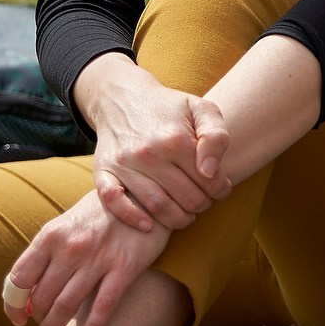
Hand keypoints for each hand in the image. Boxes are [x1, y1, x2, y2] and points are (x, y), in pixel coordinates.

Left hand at [3, 190, 170, 325]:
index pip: (18, 279)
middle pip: (41, 297)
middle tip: (42, 322)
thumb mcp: (67, 222)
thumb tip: (24, 287)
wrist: (144, 193)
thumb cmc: (101, 211)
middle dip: (38, 317)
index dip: (13, 305)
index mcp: (51, 235)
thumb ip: (46, 251)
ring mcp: (98, 259)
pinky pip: (102, 310)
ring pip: (65, 307)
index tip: (18, 318)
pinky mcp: (124, 269)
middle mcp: (71, 248)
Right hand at [79, 55, 231, 231]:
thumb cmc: (170, 108)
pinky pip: (114, 202)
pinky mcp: (103, 172)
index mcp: (176, 139)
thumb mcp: (202, 109)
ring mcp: (124, 164)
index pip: (208, 180)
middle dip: (202, 205)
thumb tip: (209, 171)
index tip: (221, 189)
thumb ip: (216, 136)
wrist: (124, 99)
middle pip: (185, 198)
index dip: (220, 189)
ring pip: (156, 206)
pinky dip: (131, 218)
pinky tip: (148, 226)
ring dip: (176, 219)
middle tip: (204, 203)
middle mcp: (148, 153)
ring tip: (186, 215)